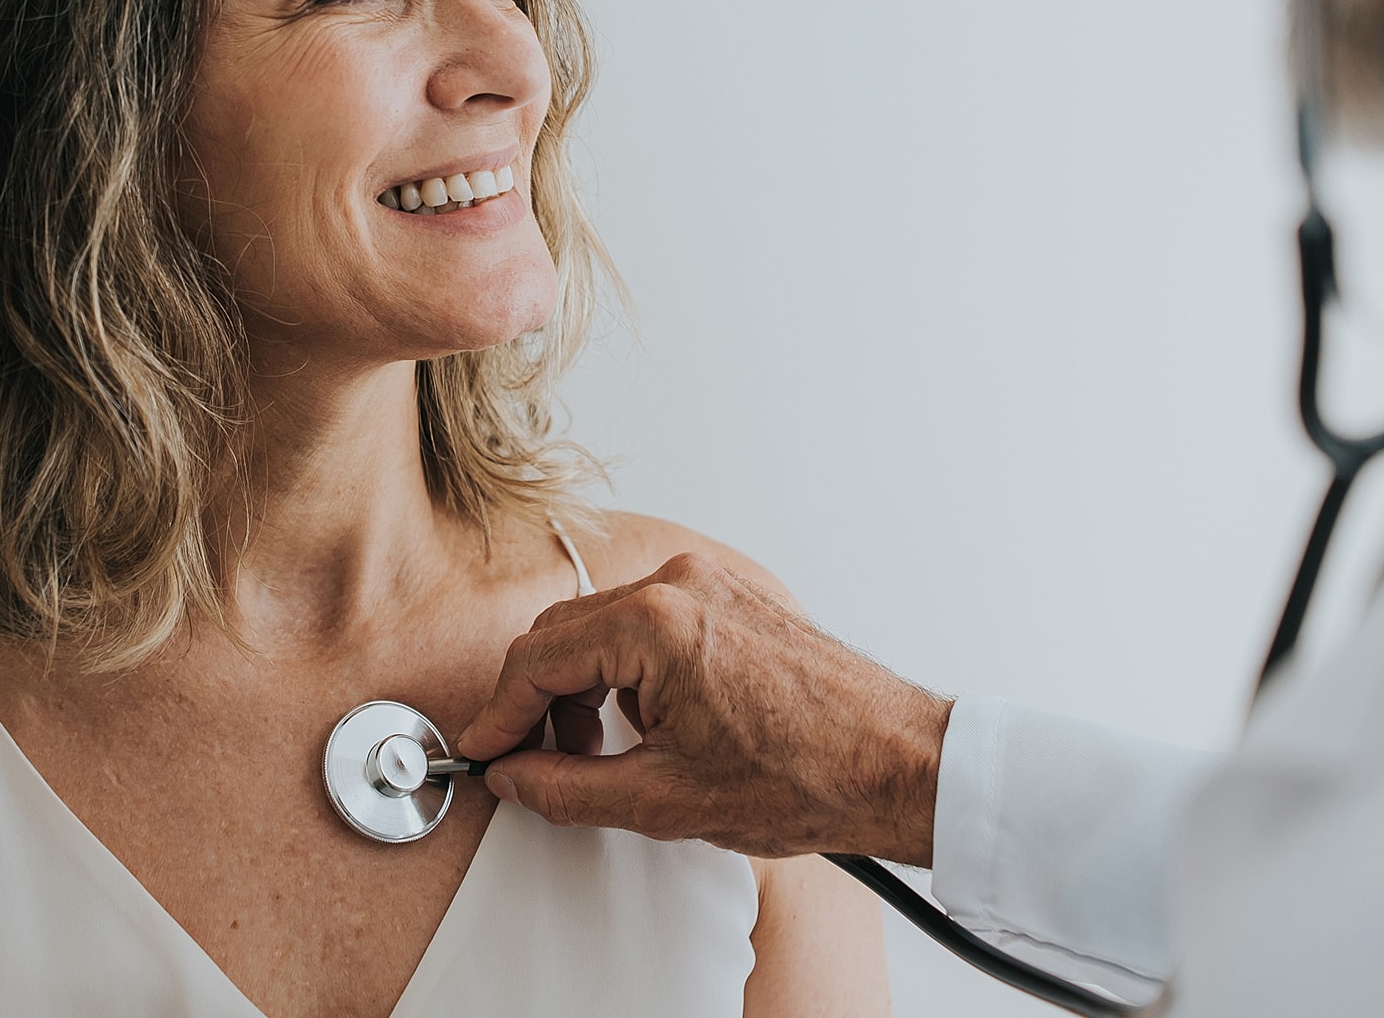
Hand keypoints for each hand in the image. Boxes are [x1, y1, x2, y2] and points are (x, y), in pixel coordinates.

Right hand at [456, 552, 951, 863]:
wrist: (899, 765)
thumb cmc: (810, 776)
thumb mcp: (665, 800)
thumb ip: (567, 789)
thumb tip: (515, 777)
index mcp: (657, 624)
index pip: (537, 659)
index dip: (499, 714)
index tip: (484, 752)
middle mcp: (681, 584)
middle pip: (563, 634)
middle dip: (538, 702)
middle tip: (531, 761)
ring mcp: (711, 583)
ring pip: (603, 626)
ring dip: (584, 687)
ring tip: (601, 754)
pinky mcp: (734, 596)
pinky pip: (649, 622)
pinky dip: (629, 671)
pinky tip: (648, 727)